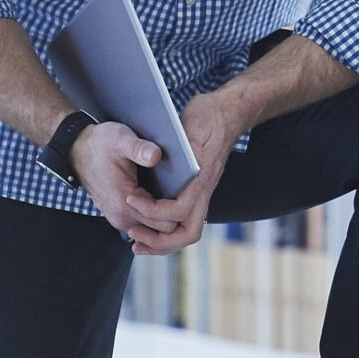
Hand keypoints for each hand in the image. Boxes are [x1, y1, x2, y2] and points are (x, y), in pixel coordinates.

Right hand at [75, 120, 181, 252]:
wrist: (79, 151)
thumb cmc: (101, 145)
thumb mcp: (121, 139)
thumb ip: (139, 148)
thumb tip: (157, 155)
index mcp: (125, 204)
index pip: (166, 224)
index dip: (179, 209)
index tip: (187, 188)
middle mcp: (123, 219)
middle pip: (165, 231)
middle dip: (178, 214)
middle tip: (190, 190)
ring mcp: (122, 220)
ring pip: (157, 231)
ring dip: (169, 216)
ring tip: (181, 193)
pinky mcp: (123, 216)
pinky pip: (149, 225)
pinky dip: (159, 215)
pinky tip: (169, 196)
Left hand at [138, 92, 237, 254]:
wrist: (227, 114)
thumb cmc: (208, 117)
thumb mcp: (190, 123)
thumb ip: (178, 140)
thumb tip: (156, 155)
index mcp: (201, 177)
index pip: (179, 209)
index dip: (152, 211)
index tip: (130, 199)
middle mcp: (203, 190)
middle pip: (187, 233)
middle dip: (158, 241)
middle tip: (134, 237)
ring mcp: (202, 194)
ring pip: (186, 233)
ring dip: (160, 243)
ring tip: (137, 242)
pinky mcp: (196, 193)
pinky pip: (182, 223)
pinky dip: (164, 232)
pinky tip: (146, 228)